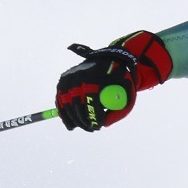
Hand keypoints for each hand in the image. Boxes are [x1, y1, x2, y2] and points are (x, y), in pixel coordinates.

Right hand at [55, 30, 171, 130]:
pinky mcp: (64, 79)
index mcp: (97, 75)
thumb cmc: (120, 79)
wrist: (110, 59)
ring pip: (67, 102)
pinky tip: (70, 124)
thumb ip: (118, 110)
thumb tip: (104, 125)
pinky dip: (64, 113)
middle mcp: (81, 74)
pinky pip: (60, 99)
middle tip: (92, 128)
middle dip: (84, 120)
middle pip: (77, 102)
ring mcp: (70, 76)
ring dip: (73, 119)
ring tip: (83, 127)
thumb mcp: (127, 93)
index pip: (92, 99)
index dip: (94, 115)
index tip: (99, 126)